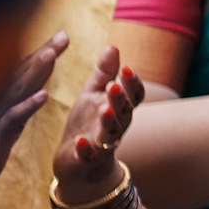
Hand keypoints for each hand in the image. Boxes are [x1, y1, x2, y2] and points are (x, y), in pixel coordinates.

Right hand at [0, 31, 68, 208]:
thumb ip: (10, 108)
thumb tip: (29, 91)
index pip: (20, 72)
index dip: (40, 53)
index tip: (60, 36)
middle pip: (21, 74)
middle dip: (43, 53)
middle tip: (64, 35)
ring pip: (16, 91)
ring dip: (35, 72)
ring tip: (53, 54)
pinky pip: (12, 119)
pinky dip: (27, 106)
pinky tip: (44, 95)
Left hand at [52, 46, 136, 204]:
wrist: (75, 163)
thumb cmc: (87, 123)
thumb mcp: (93, 94)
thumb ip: (104, 73)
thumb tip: (112, 45)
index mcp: (120, 108)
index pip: (134, 95)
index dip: (132, 84)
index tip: (126, 68)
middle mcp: (116, 126)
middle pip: (125, 112)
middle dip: (120, 99)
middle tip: (113, 85)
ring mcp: (103, 144)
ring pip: (112, 133)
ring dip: (109, 122)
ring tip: (104, 110)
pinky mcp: (87, 160)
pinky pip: (89, 156)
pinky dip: (86, 149)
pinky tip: (80, 141)